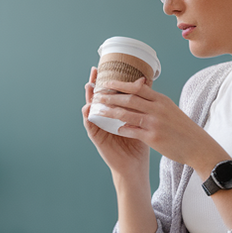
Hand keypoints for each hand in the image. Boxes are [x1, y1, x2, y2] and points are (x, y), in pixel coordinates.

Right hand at [83, 68, 149, 182]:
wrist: (136, 165)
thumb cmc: (140, 142)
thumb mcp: (141, 118)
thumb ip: (140, 101)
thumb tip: (143, 80)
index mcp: (116, 113)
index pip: (110, 93)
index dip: (107, 80)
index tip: (106, 67)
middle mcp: (106, 118)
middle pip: (98, 97)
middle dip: (95, 84)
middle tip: (94, 71)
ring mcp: (100, 127)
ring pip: (92, 109)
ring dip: (89, 97)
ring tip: (88, 86)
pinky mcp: (97, 138)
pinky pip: (90, 125)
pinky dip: (88, 116)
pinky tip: (88, 108)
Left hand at [91, 77, 225, 174]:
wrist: (198, 146)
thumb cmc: (184, 129)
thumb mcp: (171, 110)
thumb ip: (156, 102)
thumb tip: (143, 92)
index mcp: (162, 100)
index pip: (138, 87)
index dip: (121, 84)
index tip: (108, 82)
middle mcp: (158, 109)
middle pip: (129, 98)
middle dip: (111, 96)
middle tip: (97, 95)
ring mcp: (155, 123)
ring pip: (127, 114)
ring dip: (111, 111)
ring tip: (99, 110)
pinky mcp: (153, 137)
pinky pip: (132, 131)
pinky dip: (122, 128)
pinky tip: (115, 128)